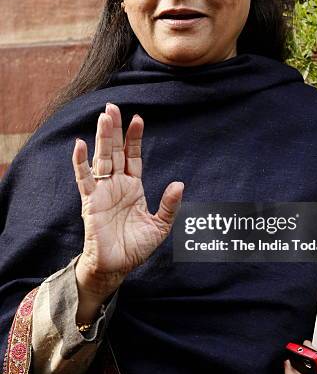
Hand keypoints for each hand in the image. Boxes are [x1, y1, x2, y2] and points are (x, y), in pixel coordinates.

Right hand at [72, 103, 183, 304]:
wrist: (116, 266)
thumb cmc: (136, 247)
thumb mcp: (160, 225)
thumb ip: (169, 205)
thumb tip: (179, 184)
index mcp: (133, 187)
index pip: (133, 156)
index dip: (134, 139)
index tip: (138, 119)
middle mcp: (117, 184)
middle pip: (115, 151)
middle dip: (115, 130)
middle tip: (113, 107)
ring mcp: (102, 191)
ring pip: (101, 158)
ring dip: (101, 138)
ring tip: (103, 117)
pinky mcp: (90, 201)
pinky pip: (84, 178)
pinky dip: (80, 162)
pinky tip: (79, 144)